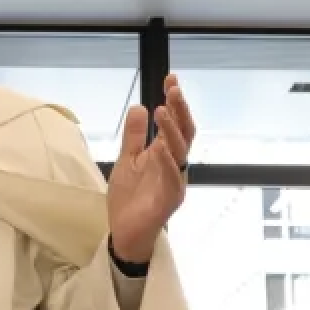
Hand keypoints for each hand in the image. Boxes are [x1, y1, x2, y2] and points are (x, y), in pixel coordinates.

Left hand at [107, 74, 195, 263]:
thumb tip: (139, 106)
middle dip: (180, 110)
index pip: (175, 123)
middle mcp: (175, 165)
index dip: (175, 101)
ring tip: (162, 109)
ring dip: (171, 130)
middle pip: (184, 133)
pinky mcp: (169, 200)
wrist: (125, 232)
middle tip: (173, 88)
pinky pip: (171, 178)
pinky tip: (158, 147)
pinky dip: (165, 162)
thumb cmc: (130, 197)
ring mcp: (175, 182)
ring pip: (180, 152)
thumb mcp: (127, 160)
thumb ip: (133, 136)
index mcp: (166, 154)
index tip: (171, 78)